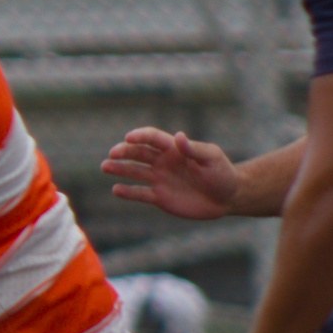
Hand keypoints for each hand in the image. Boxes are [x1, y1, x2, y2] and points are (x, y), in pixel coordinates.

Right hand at [102, 128, 238, 220]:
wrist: (227, 197)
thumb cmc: (223, 173)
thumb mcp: (212, 158)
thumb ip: (193, 149)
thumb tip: (178, 136)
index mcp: (175, 149)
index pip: (153, 138)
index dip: (140, 136)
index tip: (129, 138)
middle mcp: (163, 162)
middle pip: (139, 153)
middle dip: (125, 152)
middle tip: (112, 154)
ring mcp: (160, 179)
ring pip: (135, 171)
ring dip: (119, 168)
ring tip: (105, 167)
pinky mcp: (159, 197)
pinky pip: (140, 193)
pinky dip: (127, 192)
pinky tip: (116, 189)